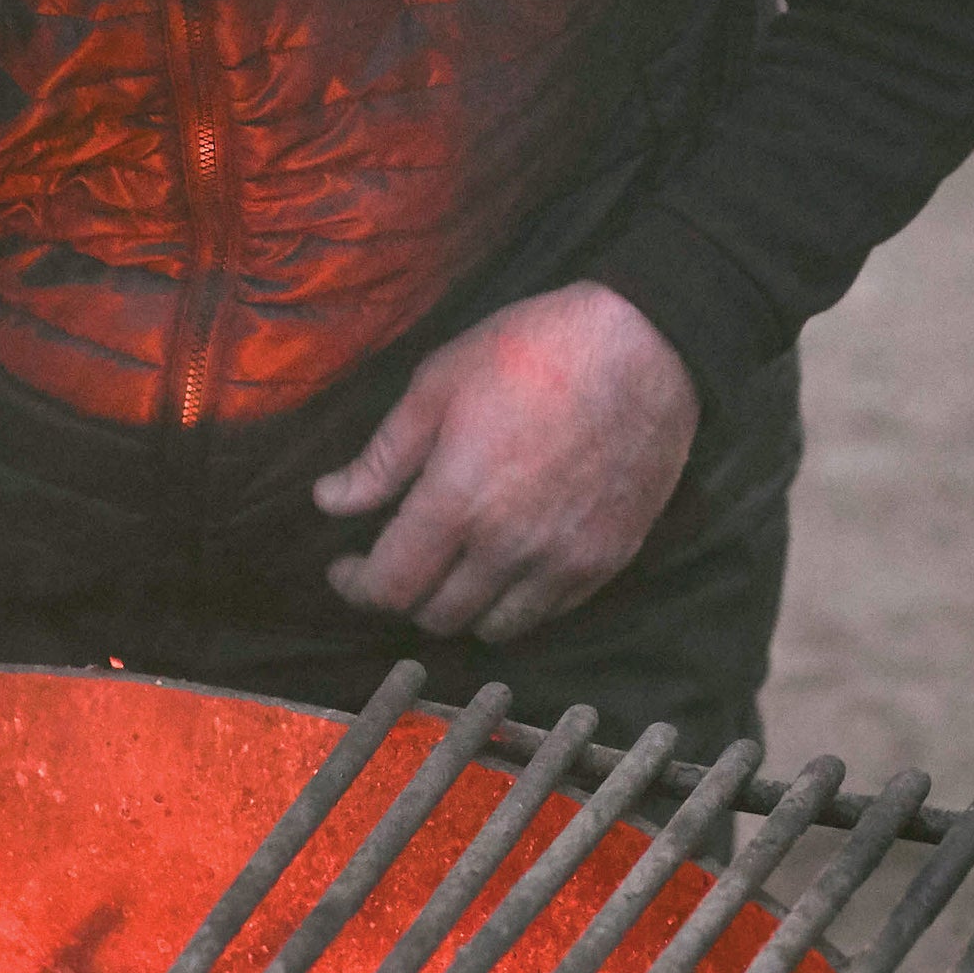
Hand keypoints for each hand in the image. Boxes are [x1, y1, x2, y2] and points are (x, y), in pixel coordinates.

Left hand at [314, 282, 697, 643]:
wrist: (644, 345)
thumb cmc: (534, 349)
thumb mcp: (438, 384)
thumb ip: (382, 456)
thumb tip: (329, 500)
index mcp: (457, 501)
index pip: (390, 586)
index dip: (356, 586)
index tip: (345, 568)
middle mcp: (507, 547)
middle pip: (437, 616)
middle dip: (405, 595)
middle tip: (398, 562)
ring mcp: (562, 561)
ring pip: (493, 627)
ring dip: (462, 608)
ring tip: (453, 570)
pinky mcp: (606, 561)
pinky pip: (548, 613)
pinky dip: (516, 602)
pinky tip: (508, 565)